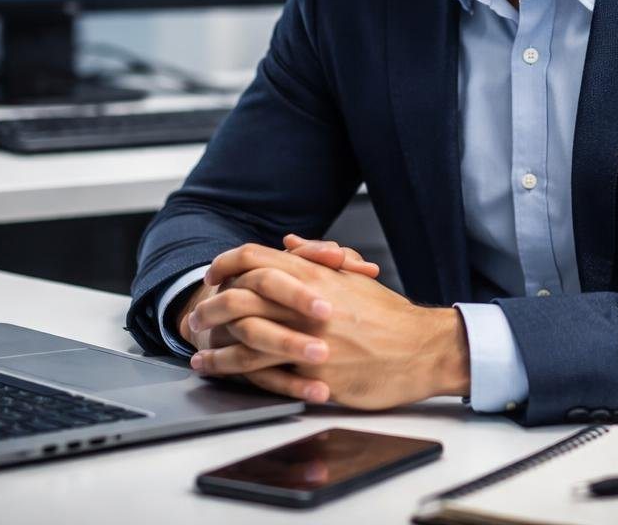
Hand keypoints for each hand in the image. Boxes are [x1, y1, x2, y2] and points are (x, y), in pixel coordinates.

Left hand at [187, 243, 468, 408]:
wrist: (422, 349)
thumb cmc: (390, 317)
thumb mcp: (352, 278)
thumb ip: (316, 259)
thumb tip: (290, 241)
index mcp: (314, 275)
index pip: (254, 258)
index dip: (225, 264)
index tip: (211, 276)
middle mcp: (304, 302)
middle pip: (238, 297)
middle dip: (209, 309)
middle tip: (195, 319)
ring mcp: (306, 337)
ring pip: (243, 338)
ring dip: (215, 347)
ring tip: (198, 355)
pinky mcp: (312, 370)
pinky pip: (264, 371)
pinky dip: (236, 373)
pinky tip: (223, 375)